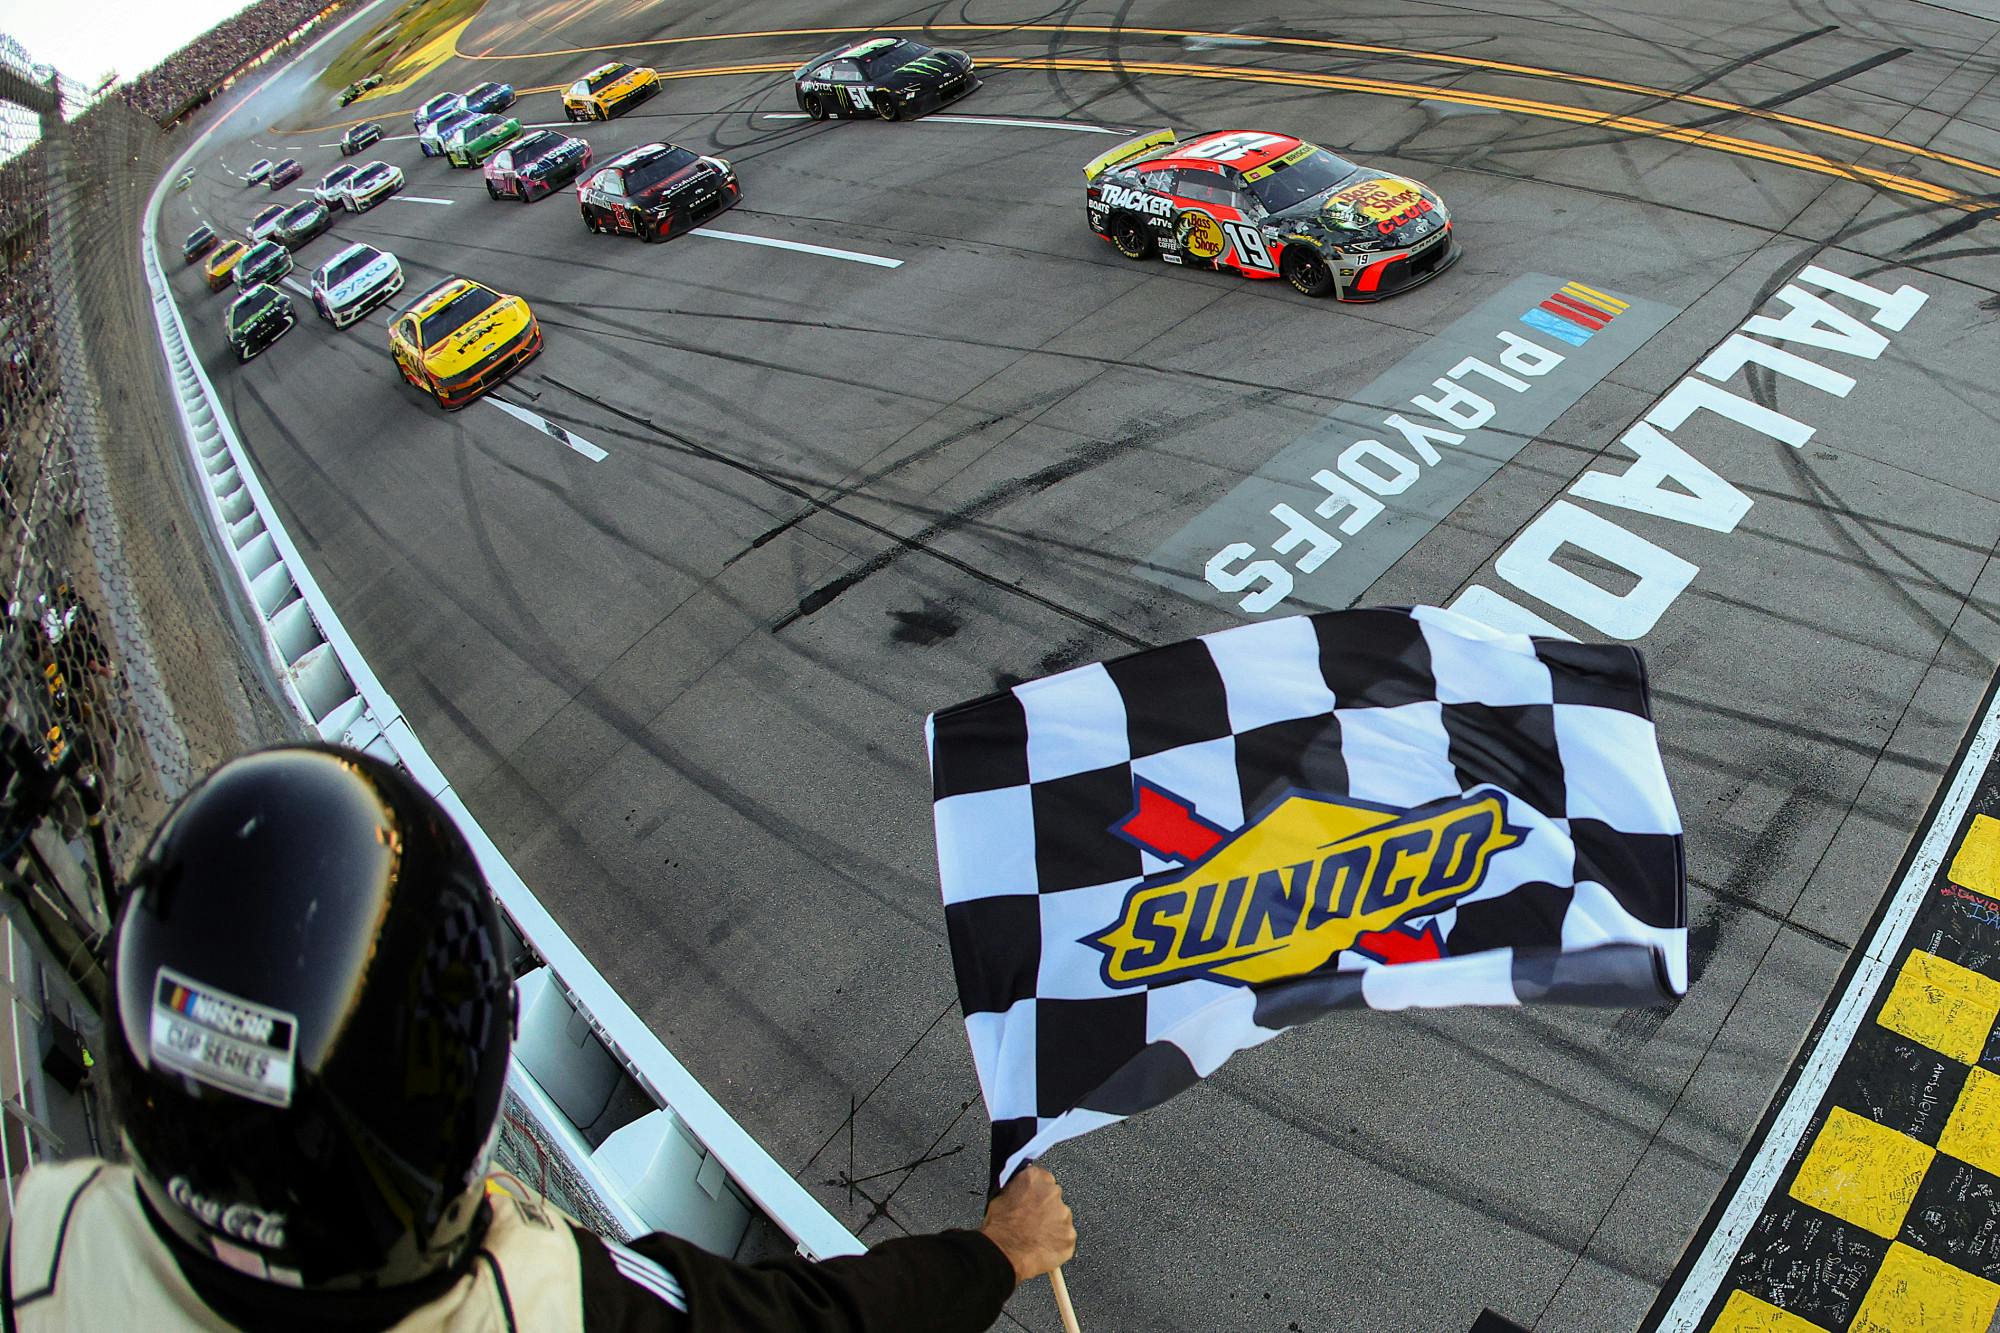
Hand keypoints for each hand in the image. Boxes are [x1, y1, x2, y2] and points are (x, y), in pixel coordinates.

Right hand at [979, 1165, 1075, 1284]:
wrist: (1003, 1254)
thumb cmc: (998, 1229)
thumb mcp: (1000, 1198)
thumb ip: (1018, 1190)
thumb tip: (1021, 1192)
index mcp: (1035, 1178)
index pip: (1042, 1178)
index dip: (1036, 1193)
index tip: (1033, 1201)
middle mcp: (1053, 1193)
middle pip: (1054, 1198)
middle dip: (1046, 1209)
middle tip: (1032, 1223)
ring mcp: (1064, 1216)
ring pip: (1061, 1220)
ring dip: (1052, 1227)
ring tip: (1035, 1238)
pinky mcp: (1069, 1237)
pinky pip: (1065, 1239)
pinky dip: (1057, 1245)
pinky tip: (1041, 1248)